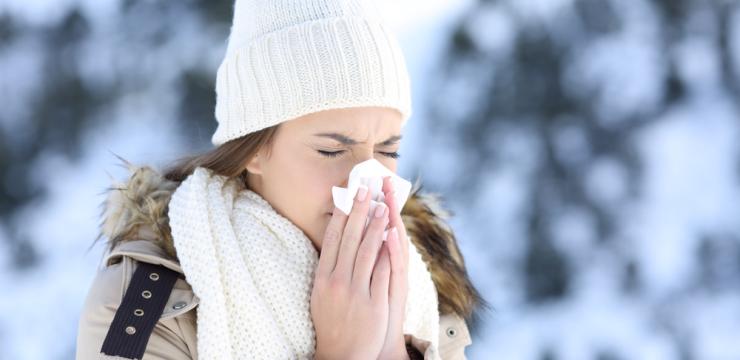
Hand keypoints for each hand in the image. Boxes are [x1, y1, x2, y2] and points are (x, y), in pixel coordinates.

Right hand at [311, 183, 391, 359]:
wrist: (340, 356)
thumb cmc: (331, 321)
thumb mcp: (321, 293)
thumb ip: (328, 268)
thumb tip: (335, 239)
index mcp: (322, 277)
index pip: (333, 238)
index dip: (342, 214)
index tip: (348, 193)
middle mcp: (337, 281)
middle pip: (349, 239)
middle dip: (359, 211)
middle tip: (366, 189)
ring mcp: (355, 292)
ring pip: (367, 252)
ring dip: (375, 226)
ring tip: (383, 206)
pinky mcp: (373, 303)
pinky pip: (381, 273)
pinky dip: (387, 253)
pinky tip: (393, 236)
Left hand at [377, 176, 410, 359]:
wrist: (369, 348)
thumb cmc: (367, 315)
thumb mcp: (366, 283)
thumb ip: (367, 259)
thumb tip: (361, 231)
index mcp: (380, 262)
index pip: (380, 226)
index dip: (379, 203)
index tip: (376, 179)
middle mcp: (388, 268)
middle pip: (387, 229)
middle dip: (385, 203)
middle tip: (383, 177)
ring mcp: (391, 279)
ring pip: (392, 245)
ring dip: (390, 220)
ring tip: (388, 197)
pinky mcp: (393, 293)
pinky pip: (394, 268)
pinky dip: (395, 250)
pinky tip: (393, 234)